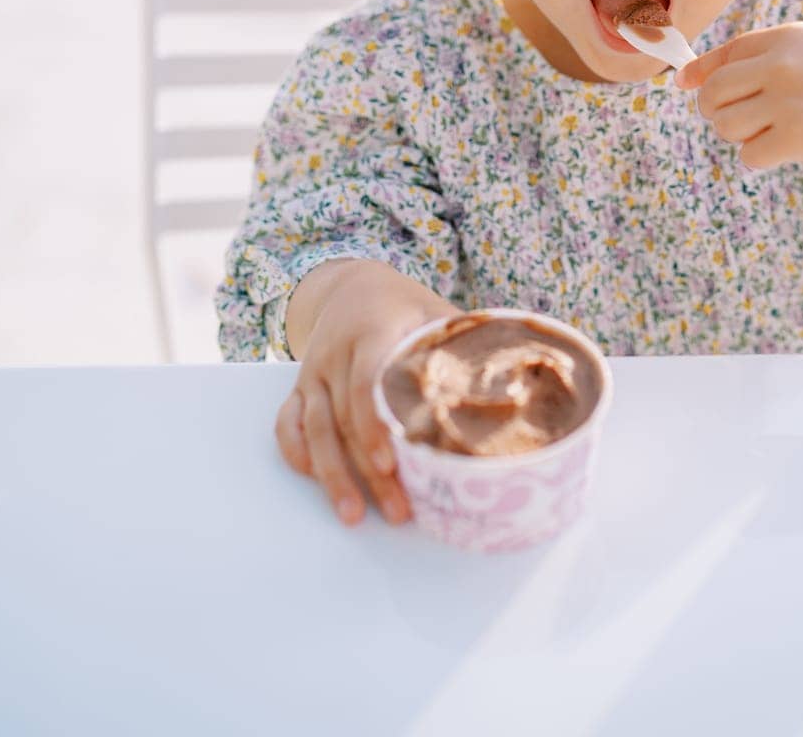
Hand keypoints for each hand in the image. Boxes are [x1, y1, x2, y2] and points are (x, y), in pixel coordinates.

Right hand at [274, 259, 459, 527]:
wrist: (352, 286)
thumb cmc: (406, 308)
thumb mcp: (434, 312)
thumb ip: (463, 346)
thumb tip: (515, 386)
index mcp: (373, 330)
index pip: (366, 380)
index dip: (375, 423)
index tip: (389, 461)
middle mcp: (336, 352)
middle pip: (344, 418)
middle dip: (367, 470)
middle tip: (396, 511)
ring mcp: (313, 371)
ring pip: (314, 428)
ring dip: (333, 475)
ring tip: (354, 516)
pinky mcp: (299, 386)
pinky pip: (287, 423)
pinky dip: (296, 453)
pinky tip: (314, 481)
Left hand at [673, 22, 802, 171]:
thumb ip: (754, 57)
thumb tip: (684, 80)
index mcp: (785, 37)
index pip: (724, 56)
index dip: (702, 75)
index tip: (688, 86)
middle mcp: (782, 65)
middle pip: (714, 94)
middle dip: (715, 110)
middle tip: (739, 117)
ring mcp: (789, 102)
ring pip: (726, 126)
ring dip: (740, 135)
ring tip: (770, 130)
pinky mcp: (799, 139)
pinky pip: (750, 154)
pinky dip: (761, 156)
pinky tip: (785, 147)